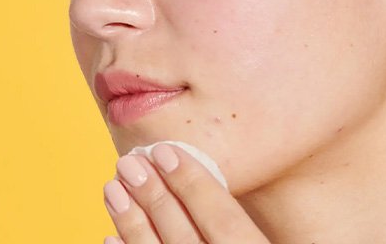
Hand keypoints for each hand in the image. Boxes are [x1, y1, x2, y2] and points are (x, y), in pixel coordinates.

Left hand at [102, 143, 269, 243]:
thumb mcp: (275, 240)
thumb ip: (254, 225)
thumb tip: (241, 183)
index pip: (224, 220)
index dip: (194, 183)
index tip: (166, 151)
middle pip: (183, 234)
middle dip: (155, 195)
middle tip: (129, 161)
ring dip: (132, 221)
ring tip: (113, 187)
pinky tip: (110, 235)